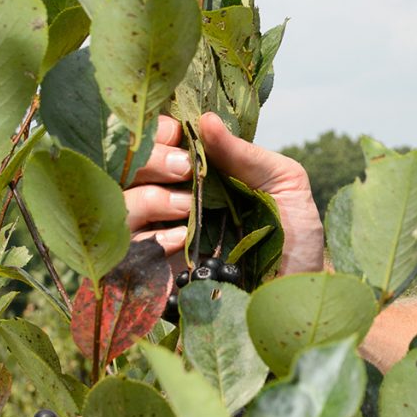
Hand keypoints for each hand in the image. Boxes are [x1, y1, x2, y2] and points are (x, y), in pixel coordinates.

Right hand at [121, 112, 324, 275]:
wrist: (297, 297)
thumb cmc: (292, 237)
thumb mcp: (283, 185)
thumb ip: (246, 154)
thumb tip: (206, 119)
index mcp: (194, 173)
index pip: (154, 140)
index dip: (159, 131)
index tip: (180, 134)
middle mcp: (167, 201)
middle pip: (125, 167)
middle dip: (150, 160)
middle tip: (184, 169)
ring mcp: (155, 239)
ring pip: (119, 206)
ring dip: (149, 199)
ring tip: (187, 209)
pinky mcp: (151, 277)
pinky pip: (125, 252)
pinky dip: (148, 241)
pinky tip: (179, 243)